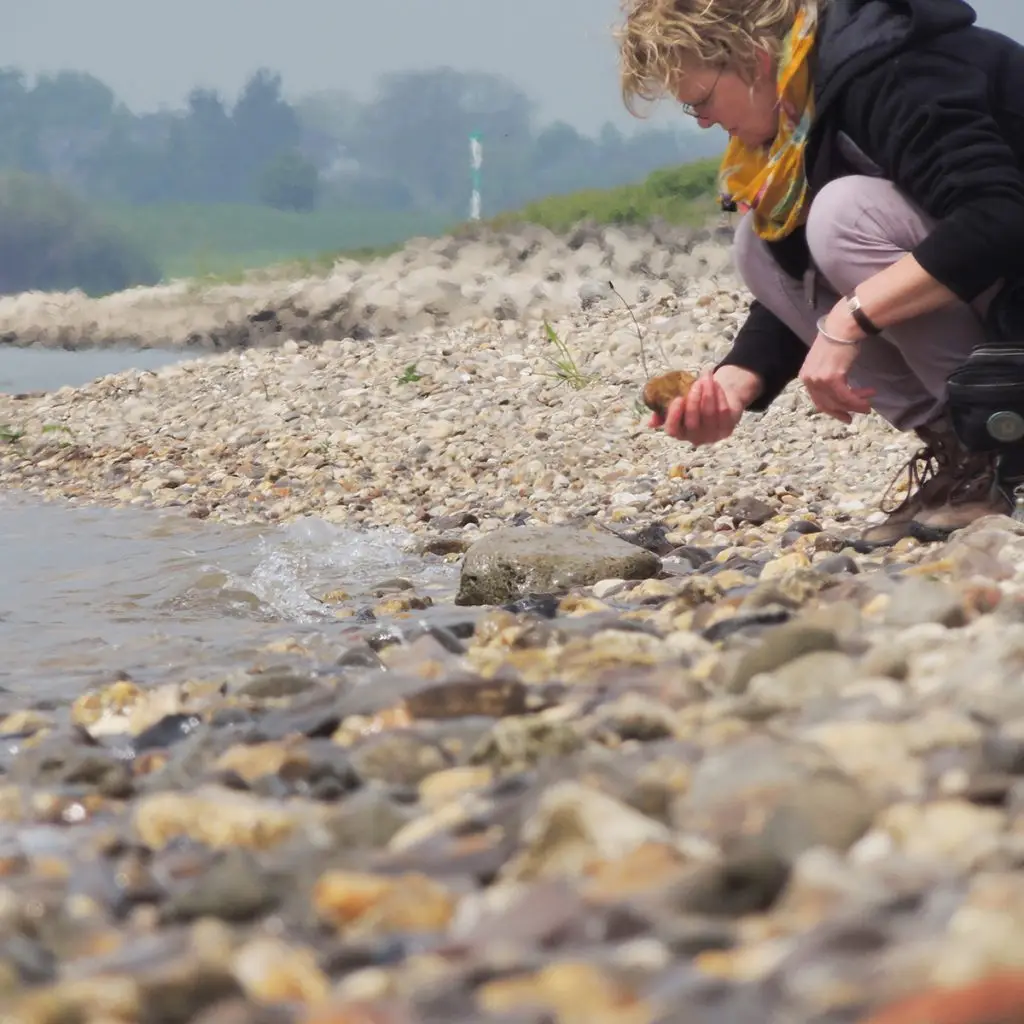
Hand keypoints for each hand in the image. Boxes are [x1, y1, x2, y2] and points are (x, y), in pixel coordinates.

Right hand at [648, 366, 749, 445]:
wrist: (718, 400)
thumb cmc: (694, 402)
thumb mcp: (678, 406)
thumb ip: (663, 413)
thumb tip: (650, 424)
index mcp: (680, 433)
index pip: (673, 430)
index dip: (674, 416)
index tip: (677, 398)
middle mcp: (696, 438)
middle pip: (692, 422)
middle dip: (694, 401)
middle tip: (696, 384)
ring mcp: (713, 436)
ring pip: (709, 415)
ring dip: (708, 394)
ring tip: (706, 378)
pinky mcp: (727, 429)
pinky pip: (723, 411)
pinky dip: (720, 395)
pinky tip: (716, 384)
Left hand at [799, 308, 875, 422]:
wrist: (841, 327)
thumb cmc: (837, 341)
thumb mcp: (826, 362)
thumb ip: (827, 377)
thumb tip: (839, 390)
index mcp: (805, 376)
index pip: (818, 401)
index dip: (834, 410)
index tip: (846, 416)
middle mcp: (809, 380)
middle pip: (828, 404)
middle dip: (846, 410)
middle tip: (862, 411)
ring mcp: (819, 380)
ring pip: (839, 401)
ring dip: (856, 404)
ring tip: (869, 404)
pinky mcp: (832, 378)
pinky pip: (846, 396)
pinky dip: (857, 400)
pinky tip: (868, 398)